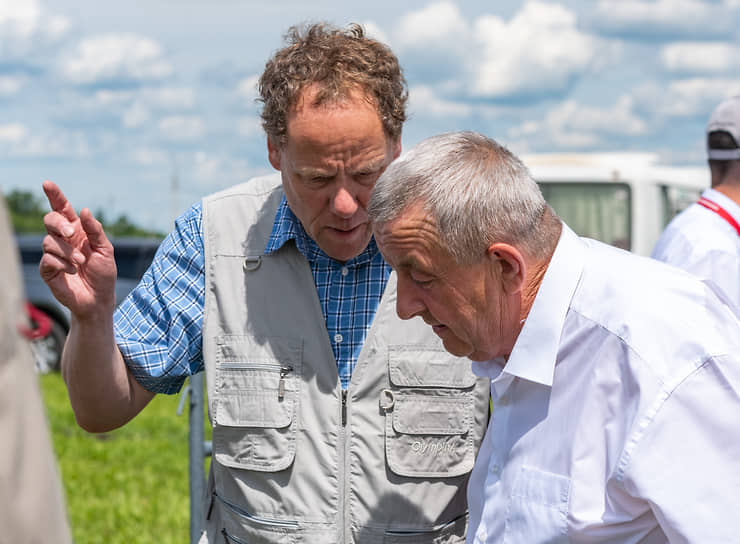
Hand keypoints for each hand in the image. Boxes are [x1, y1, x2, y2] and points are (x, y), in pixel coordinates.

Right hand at [40, 180, 117, 319]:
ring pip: (49, 241)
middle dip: (59, 224)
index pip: (63, 209)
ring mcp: (53, 253)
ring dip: (67, 251)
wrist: (99, 298)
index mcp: (77, 230)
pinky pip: (47, 259)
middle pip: (50, 220)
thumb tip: (84, 210)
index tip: (47, 183)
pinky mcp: (48, 269)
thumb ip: (95, 231)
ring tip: (81, 262)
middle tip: (71, 233)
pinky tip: (72, 271)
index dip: (55, 196)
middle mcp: (63, 239)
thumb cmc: (103, 272)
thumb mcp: (106, 249)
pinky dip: (62, 264)